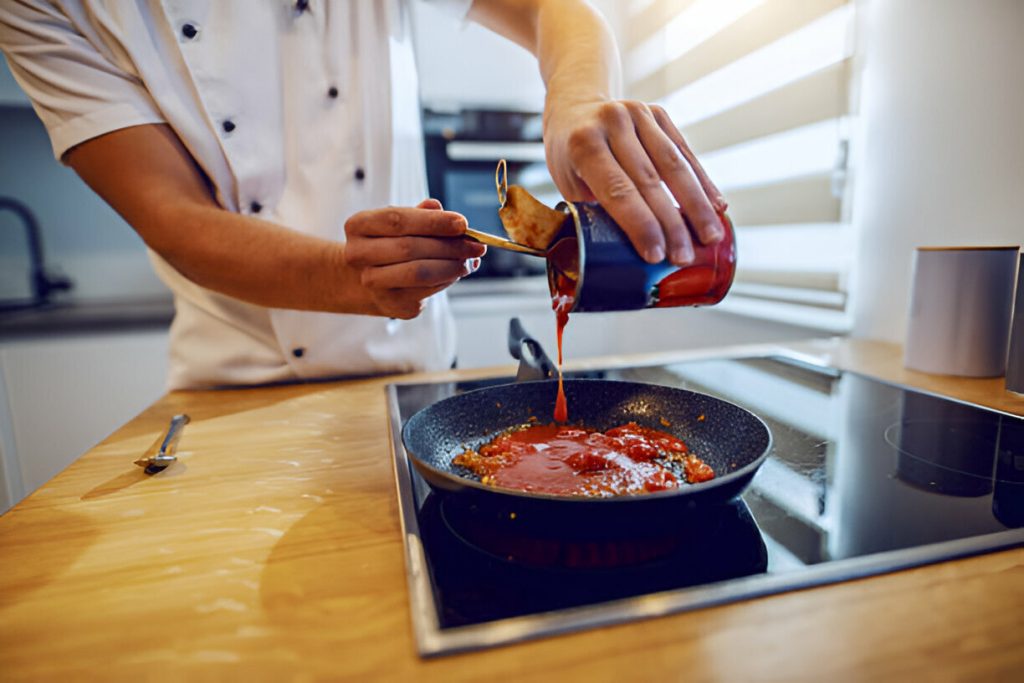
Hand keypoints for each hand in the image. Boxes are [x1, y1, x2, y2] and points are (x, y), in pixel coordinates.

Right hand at [344, 199, 485, 318]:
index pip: (398, 220)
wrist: (364, 280)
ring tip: (470, 260)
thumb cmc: (388, 244)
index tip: (462, 223)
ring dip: (452, 265)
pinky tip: (457, 271)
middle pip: (410, 248)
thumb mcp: (399, 223)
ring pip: (420, 273)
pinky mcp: (393, 305)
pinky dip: (448, 279)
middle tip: (476, 245)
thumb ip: (422, 215)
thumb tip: (451, 217)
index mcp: (358, 226)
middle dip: (450, 246)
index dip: (433, 222)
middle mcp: (358, 255)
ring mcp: (373, 283)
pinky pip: (428, 291)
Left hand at [544, 99, 726, 264]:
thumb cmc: (569, 157)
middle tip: (685, 257)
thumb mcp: (569, 186)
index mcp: (584, 144)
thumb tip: (627, 256)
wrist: (573, 108)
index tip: (657, 255)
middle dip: (671, 223)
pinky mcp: (658, 114)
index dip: (640, 224)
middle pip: (650, 179)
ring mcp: (637, 114)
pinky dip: (702, 182)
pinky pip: (684, 152)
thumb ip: (595, 213)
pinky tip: (716, 206)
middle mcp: (613, 123)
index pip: (618, 190)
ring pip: (674, 164)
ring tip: (711, 236)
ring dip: (696, 205)